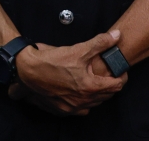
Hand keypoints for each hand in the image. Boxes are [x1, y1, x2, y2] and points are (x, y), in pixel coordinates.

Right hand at [12, 30, 126, 115]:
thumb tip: (116, 36)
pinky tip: (79, 93)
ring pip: (94, 104)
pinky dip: (83, 103)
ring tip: (94, 82)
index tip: (120, 71)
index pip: (116, 85)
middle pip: (107, 96)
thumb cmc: (51, 60)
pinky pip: (80, 110)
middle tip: (107, 74)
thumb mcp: (78, 49)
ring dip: (98, 94)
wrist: (26, 69)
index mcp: (90, 87)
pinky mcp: (62, 110)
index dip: (121, 77)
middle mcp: (83, 101)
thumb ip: (100, 43)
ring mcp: (72, 107)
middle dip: (110, 85)